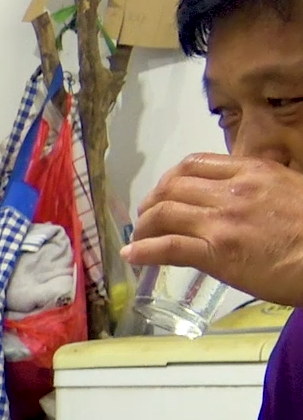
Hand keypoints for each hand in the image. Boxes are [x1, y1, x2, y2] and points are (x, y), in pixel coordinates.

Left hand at [124, 154, 302, 306]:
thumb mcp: (291, 188)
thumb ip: (263, 184)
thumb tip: (245, 190)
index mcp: (252, 171)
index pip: (195, 163)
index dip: (170, 178)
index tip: (164, 192)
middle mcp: (232, 190)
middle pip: (172, 186)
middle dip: (152, 201)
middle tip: (146, 217)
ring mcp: (222, 221)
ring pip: (164, 213)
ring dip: (144, 225)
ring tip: (138, 237)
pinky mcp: (217, 253)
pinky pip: (168, 247)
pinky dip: (144, 250)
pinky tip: (133, 256)